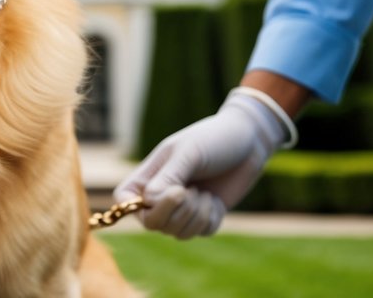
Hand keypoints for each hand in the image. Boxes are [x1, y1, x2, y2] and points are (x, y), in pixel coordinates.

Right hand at [114, 88, 294, 238]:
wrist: (249, 141)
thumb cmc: (213, 139)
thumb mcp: (189, 153)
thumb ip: (168, 177)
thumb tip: (149, 202)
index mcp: (148, 175)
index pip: (124, 201)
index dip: (134, 208)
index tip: (162, 196)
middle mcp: (161, 195)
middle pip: (153, 223)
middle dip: (176, 211)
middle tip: (191, 190)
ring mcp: (182, 208)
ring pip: (178, 232)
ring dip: (195, 214)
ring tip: (203, 191)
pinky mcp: (204, 218)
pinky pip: (201, 232)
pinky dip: (210, 218)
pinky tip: (214, 199)